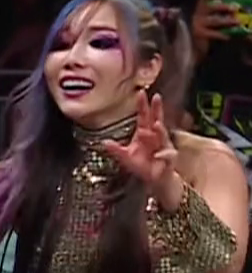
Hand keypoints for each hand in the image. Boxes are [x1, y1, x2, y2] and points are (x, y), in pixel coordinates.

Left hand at [99, 92, 181, 206]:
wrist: (155, 178)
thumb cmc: (142, 165)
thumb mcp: (125, 157)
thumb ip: (115, 150)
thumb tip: (104, 142)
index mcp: (144, 133)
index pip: (143, 116)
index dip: (142, 105)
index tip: (140, 93)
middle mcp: (154, 136)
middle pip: (156, 119)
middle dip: (156, 109)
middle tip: (156, 97)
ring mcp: (163, 145)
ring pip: (162, 135)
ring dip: (160, 130)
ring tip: (156, 124)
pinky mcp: (169, 157)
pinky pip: (167, 155)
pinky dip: (164, 154)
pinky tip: (159, 155)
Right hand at [192, 0, 233, 44]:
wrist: (192, 51)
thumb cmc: (204, 35)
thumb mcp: (209, 23)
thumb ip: (218, 17)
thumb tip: (233, 13)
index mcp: (198, 12)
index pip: (202, 0)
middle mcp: (196, 17)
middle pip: (211, 8)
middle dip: (224, 7)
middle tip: (235, 8)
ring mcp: (197, 25)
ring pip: (215, 20)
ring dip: (228, 21)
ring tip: (237, 22)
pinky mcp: (200, 34)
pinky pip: (214, 33)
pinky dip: (223, 34)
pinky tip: (228, 37)